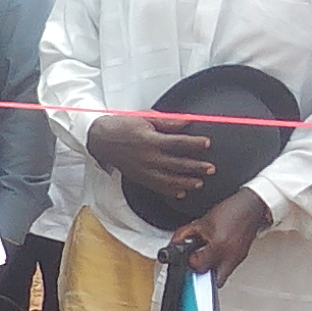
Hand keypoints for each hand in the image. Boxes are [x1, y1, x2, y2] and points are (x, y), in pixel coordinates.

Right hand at [87, 112, 217, 196]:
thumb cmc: (124, 126)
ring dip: (185, 182)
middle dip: (195, 167)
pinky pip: (157, 187)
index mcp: (150, 140)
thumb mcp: (145, 117)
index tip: (206, 143)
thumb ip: (168, 122)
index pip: (177, 143)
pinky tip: (181, 192)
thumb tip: (188, 121)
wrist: (101, 139)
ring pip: (168, 180)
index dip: (193, 144)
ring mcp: (143, 170)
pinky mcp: (140, 177)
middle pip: (176, 164)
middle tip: (210, 168)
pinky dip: (170, 191)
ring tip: (199, 183)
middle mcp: (148, 157)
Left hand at [175, 191, 272, 278]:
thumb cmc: (231, 211)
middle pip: (214, 280)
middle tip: (199, 261)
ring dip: (213, 270)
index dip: (191, 261)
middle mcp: (231, 255)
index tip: (190, 255)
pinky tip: (217, 253)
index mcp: (219, 245)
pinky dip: (221, 264)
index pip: (200, 266)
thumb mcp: (203, 221)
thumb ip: (185, 233)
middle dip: (203, 274)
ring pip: (223, 276)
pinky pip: (229, 268)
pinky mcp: (243, 256)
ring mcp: (238, 258)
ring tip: (208, 256)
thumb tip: (175, 242)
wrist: (251, 206)